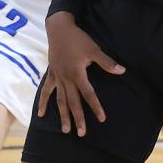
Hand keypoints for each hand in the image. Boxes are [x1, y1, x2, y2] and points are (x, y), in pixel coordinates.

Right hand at [38, 12, 123, 135]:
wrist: (58, 28)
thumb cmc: (78, 38)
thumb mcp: (93, 49)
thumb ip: (106, 62)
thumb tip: (122, 71)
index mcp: (77, 73)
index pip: (88, 94)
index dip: (96, 106)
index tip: (102, 119)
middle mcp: (66, 78)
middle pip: (73, 101)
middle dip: (78, 118)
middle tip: (82, 133)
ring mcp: (57, 77)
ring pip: (60, 100)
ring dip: (63, 115)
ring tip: (65, 130)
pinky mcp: (51, 74)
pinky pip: (46, 90)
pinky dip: (43, 102)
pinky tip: (41, 114)